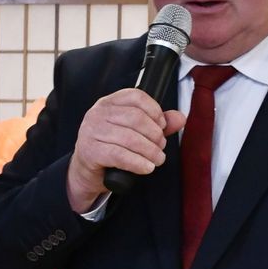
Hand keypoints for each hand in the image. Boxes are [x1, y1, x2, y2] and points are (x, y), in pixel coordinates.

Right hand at [66, 89, 185, 210]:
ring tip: (157, 159)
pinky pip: (120, 155)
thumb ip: (157, 124)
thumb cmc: (111, 149)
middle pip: (136, 118)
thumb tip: (180, 118)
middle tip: (161, 147)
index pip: (136, 96)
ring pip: (129, 138)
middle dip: (155, 135)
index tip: (162, 126)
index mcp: (109, 103)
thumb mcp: (134, 133)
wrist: (87, 172)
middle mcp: (98, 113)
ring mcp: (91, 131)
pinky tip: (147, 167)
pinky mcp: (90, 151)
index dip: (155, 111)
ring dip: (150, 151)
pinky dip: (138, 163)